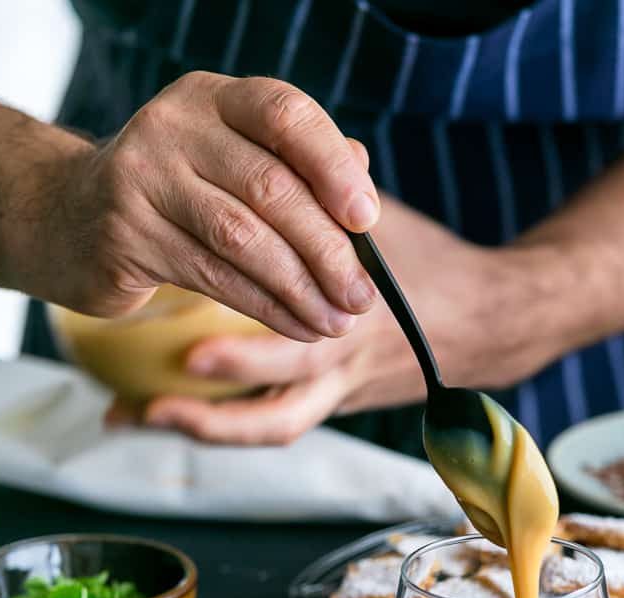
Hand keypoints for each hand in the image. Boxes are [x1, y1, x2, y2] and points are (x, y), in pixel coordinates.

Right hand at [11, 74, 379, 341]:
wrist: (71, 217)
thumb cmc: (176, 193)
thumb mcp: (233, 164)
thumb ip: (297, 169)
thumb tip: (363, 190)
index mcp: (213, 100)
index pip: (285, 115)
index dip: (333, 167)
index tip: (366, 219)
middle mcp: (173, 128)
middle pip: (271, 188)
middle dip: (327, 252)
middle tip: (362, 297)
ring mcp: (143, 179)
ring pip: (243, 239)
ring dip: (300, 289)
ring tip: (337, 321)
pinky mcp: (126, 235)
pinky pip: (213, 277)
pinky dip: (265, 307)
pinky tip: (298, 326)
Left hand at [141, 196, 559, 444]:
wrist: (486, 322)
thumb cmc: (432, 264)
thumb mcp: (390, 224)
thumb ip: (344, 191)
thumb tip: (308, 146)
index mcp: (362, 302)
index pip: (303, 313)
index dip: (250, 331)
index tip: (189, 320)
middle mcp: (351, 353)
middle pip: (286, 388)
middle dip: (220, 394)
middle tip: (152, 392)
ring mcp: (343, 385)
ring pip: (277, 422)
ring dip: (208, 424)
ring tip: (137, 415)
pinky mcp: (336, 400)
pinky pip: (279, 424)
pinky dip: (224, 424)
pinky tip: (171, 415)